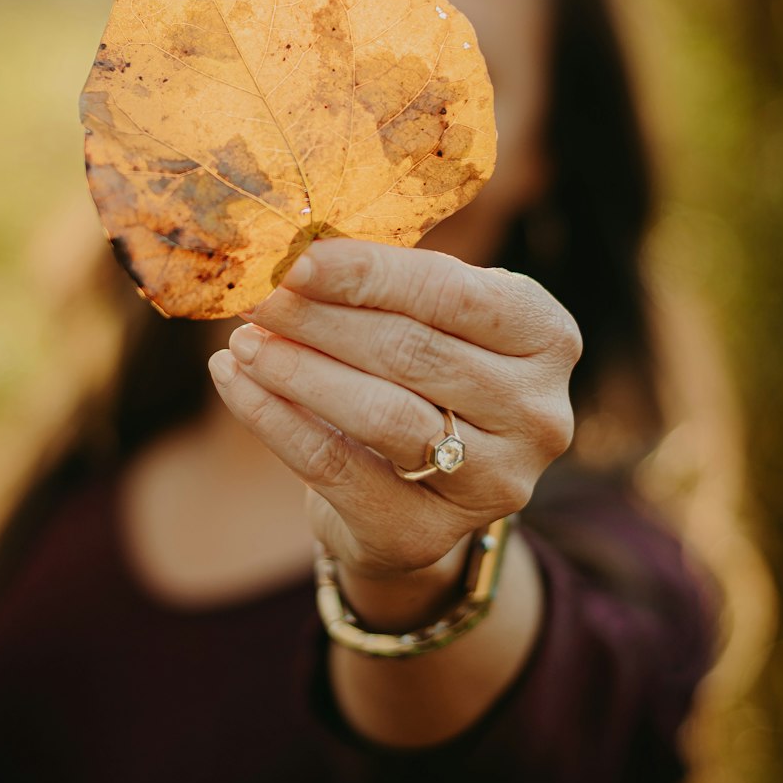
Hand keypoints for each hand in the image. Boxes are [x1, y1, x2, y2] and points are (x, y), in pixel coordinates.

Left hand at [208, 239, 581, 580]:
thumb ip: (382, 284)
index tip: (295, 258)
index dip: (367, 272)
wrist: (419, 494)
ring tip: (243, 339)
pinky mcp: (429, 533)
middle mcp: (539, 413)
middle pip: (410, 352)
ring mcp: (494, 482)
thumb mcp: (429, 319)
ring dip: (296, 369)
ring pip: (378, 413)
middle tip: (254, 294)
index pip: (452, 293)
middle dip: (319, 318)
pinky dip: (274, 419)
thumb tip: (290, 249)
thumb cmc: (422, 374)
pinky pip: (336, 469)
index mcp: (547, 336)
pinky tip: (235, 381)